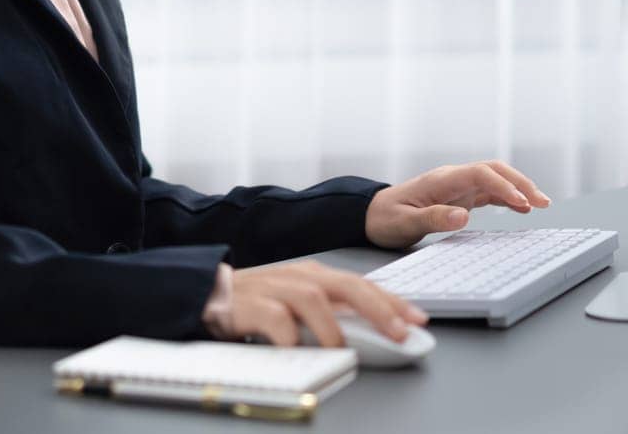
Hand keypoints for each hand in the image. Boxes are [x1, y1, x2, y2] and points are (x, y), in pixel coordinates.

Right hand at [225, 260, 426, 347]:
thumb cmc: (259, 303)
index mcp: (315, 275)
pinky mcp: (252, 304)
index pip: (363, 284)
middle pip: (347, 285)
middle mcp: (300, 277)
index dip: (393, 301)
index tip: (418, 320)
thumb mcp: (299, 304)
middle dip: (378, 308)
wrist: (208, 294)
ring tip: (342, 351)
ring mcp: (276, 288)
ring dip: (332, 328)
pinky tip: (297, 350)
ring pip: (314, 299)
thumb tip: (372, 334)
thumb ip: (331, 314)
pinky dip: (291, 336)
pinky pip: (277, 319)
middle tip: (399, 333)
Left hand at [365, 160, 551, 248]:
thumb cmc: (385, 218)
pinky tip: (522, 208)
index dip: (503, 186)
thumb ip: (433, 218)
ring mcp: (457, 186)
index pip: (480, 174)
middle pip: (493, 171)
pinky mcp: (459, 196)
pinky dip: (507, 197)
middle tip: (543, 202)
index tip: (521, 202)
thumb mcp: (404, 222)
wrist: (371, 214)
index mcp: (441, 180)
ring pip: (495, 179)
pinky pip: (488, 192)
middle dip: (520, 183)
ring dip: (518, 188)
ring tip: (541, 204)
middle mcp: (452, 178)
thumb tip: (463, 216)